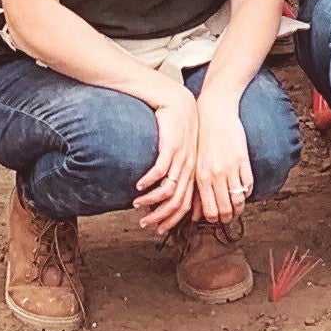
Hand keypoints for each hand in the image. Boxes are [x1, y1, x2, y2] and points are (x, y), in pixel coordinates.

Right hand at [131, 81, 200, 232]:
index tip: (159, 229)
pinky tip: (138, 186)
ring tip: (137, 205)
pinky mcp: (171, 146)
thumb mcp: (181, 151)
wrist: (178, 101)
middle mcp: (189, 168)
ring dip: (151, 201)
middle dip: (161, 217)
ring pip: (169, 190)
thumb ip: (175, 169)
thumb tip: (164, 189)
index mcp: (192, 172)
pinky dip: (149, 181)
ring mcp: (181, 158)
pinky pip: (161, 170)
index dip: (172, 220)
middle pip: (177, 202)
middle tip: (145, 224)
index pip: (185, 204)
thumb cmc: (176, 126)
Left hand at [187, 94, 255, 223]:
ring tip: (238, 209)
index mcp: (201, 176)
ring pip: (238, 199)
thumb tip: (196, 213)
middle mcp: (215, 174)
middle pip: (225, 208)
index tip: (218, 219)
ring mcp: (230, 167)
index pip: (210, 210)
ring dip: (239, 209)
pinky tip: (245, 192)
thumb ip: (196, 188)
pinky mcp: (243, 159)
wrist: (214, 112)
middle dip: (228, 217)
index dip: (216, 219)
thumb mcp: (195, 163)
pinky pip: (248, 184)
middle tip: (229, 218)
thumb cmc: (202, 138)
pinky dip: (248, 192)